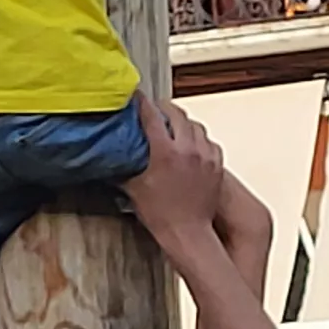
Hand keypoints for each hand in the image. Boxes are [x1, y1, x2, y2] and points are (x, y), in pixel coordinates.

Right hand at [118, 97, 225, 245]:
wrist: (189, 233)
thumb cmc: (162, 216)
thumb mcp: (134, 188)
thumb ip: (123, 166)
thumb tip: (112, 154)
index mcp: (165, 152)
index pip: (151, 115)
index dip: (141, 102)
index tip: (135, 95)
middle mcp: (188, 149)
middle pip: (176, 113)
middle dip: (164, 109)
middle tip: (154, 110)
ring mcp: (205, 155)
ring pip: (195, 125)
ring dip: (182, 123)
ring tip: (172, 128)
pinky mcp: (217, 164)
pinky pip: (208, 141)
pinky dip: (198, 139)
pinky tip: (190, 146)